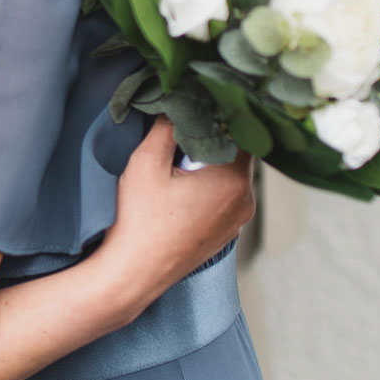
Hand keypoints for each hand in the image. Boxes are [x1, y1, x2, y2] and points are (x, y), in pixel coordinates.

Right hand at [94, 118, 254, 317]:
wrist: (133, 274)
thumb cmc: (139, 222)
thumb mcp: (146, 163)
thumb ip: (166, 126)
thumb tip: (178, 105)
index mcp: (233, 180)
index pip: (241, 130)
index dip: (219, 115)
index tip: (198, 107)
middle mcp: (245, 200)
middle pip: (239, 152)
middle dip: (213, 139)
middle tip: (183, 134)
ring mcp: (238, 220)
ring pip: (233, 174)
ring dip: (212, 163)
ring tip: (180, 164)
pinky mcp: (227, 232)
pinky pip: (227, 196)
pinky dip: (211, 186)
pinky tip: (183, 189)